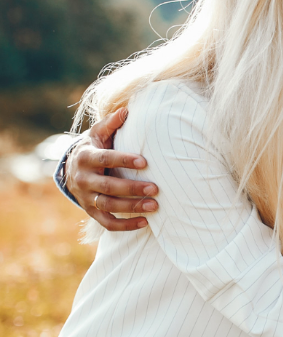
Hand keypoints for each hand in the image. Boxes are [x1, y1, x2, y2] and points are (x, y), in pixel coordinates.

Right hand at [67, 108, 158, 230]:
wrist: (71, 169)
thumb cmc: (94, 147)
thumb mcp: (98, 134)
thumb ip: (111, 124)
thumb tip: (126, 110)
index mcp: (86, 157)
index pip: (105, 159)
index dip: (123, 160)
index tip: (145, 162)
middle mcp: (84, 179)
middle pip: (108, 186)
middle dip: (132, 188)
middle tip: (156, 188)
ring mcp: (86, 197)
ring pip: (108, 206)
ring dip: (131, 208)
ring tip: (154, 206)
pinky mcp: (91, 211)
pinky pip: (107, 223)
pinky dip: (125, 226)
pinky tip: (145, 222)